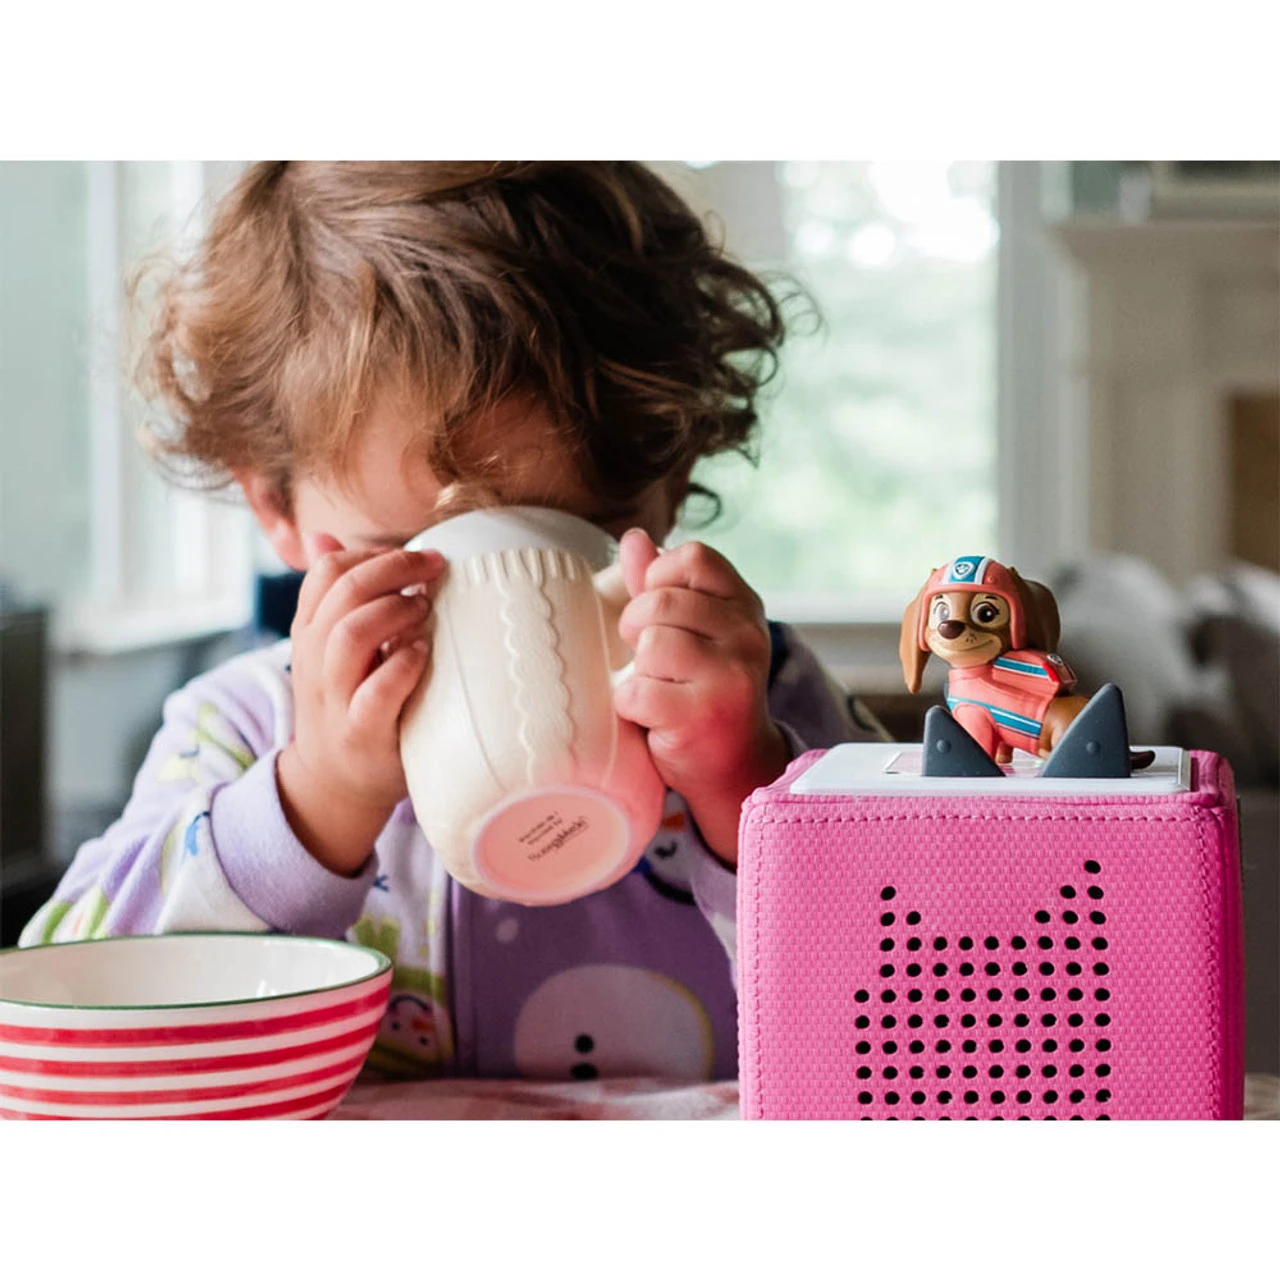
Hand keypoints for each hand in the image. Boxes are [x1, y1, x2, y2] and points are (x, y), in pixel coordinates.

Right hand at [277, 533, 445, 874]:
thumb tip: (323, 536)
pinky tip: (422, 653)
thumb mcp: (333, 648)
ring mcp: (335, 699)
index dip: (372, 553)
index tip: (416, 556)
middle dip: (391, 570)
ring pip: (349, 636)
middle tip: (434, 567)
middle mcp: (315, 661)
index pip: (326, 572)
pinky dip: (401, 667)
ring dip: (394, 612)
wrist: (333, 783)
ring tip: (426, 610)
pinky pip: (375, 694)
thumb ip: (335, 597)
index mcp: (310, 633)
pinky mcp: (360, 734)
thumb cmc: (349, 702)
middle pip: (341, 594)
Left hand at [612, 529, 790, 865]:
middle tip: (648, 658)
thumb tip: (635, 538)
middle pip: (661, 601)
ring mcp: (728, 676)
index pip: (693, 559)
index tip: (660, 610)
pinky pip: (638, 690)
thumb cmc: (706, 692)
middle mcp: (746, 636)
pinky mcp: (701, 715)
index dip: (660, 578)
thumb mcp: (696, 631)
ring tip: (657, 687)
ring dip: (638, 668)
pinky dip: (631, 706)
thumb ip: (662, 584)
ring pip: (650, 644)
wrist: (736, 768)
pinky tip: (653, 717)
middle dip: (636, 626)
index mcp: (745, 606)